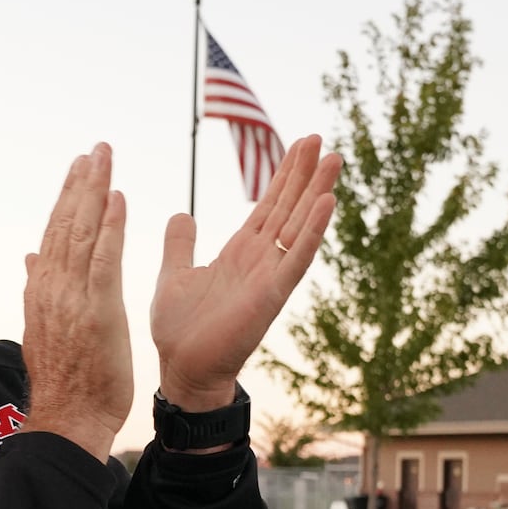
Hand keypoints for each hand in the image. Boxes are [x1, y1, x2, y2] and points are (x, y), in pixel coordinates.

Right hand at [19, 143, 132, 459]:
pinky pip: (104, 259)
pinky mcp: (98, 310)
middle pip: (66, 224)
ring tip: (104, 158)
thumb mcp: (43, 328)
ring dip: (95, 191)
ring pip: (82, 233)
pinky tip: (119, 199)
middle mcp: (52, 288)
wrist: (68, 418)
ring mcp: (72, 297)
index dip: (66, 198)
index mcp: (41, 291)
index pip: (53, 234)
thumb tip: (30, 258)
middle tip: (95, 149)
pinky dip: (111, 226)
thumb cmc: (64, 381)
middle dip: (81, 183)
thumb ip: (37, 288)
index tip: (78, 169)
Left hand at [151, 134, 342, 410]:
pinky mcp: (271, 294)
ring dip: (317, 192)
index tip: (299, 145)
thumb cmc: (180, 330)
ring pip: (299, 225)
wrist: (182, 369)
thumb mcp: (173, 274)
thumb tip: (182, 214)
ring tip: (333, 159)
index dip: (283, 176)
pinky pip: (296, 257)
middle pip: (288, 208)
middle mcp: (260, 259)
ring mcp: (269, 275)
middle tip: (321, 139)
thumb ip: (180, 245)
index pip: (268, 206)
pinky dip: (312, 230)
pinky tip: (327, 203)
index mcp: (239, 253)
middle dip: (304, 174)